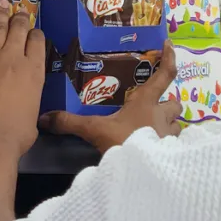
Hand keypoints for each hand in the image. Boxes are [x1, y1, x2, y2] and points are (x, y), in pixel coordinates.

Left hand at [0, 0, 44, 155]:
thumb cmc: (17, 134)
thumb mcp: (35, 112)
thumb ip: (31, 96)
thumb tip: (27, 100)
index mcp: (35, 70)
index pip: (37, 41)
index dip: (35, 34)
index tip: (32, 32)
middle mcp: (15, 57)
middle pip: (19, 29)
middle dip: (19, 18)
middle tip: (19, 11)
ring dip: (1, 13)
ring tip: (2, 3)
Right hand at [40, 40, 182, 152]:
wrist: (142, 175)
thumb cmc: (123, 144)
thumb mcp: (94, 131)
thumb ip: (70, 123)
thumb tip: (44, 118)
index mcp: (146, 103)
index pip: (164, 75)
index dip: (169, 58)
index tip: (169, 44)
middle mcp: (162, 116)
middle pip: (175, 104)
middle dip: (168, 104)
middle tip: (156, 107)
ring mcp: (170, 137)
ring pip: (176, 125)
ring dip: (169, 125)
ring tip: (156, 130)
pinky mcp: (174, 155)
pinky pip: (176, 146)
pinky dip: (170, 146)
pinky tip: (158, 151)